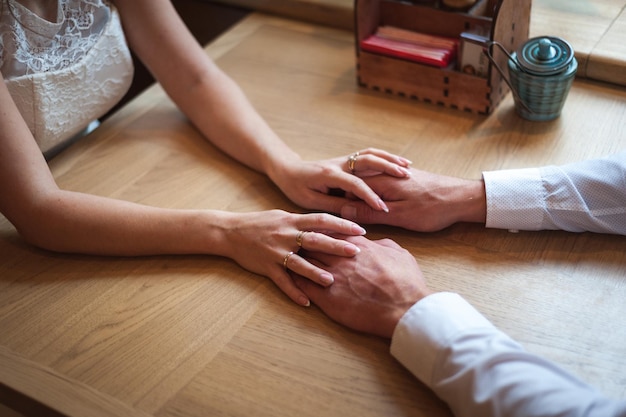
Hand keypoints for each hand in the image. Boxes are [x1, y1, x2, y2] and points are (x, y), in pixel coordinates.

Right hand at [219, 210, 366, 306]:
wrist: (231, 232)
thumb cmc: (260, 223)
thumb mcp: (283, 217)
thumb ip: (304, 222)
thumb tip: (328, 223)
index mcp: (292, 220)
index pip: (321, 220)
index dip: (342, 224)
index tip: (360, 230)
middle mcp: (286, 235)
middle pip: (315, 240)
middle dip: (336, 246)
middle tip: (356, 252)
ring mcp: (276, 252)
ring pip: (299, 263)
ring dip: (315, 273)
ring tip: (331, 281)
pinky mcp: (266, 267)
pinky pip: (282, 282)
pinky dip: (294, 293)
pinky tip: (306, 303)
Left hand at [269, 148, 411, 213]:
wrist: (288, 171)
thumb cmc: (297, 188)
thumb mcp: (311, 202)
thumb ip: (332, 206)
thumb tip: (350, 215)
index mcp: (330, 174)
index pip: (355, 184)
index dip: (369, 196)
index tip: (383, 208)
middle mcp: (340, 163)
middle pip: (368, 161)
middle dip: (388, 168)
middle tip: (406, 177)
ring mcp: (345, 159)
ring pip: (371, 154)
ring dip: (390, 159)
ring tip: (407, 167)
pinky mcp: (348, 160)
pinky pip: (369, 155)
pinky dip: (385, 157)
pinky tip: (398, 162)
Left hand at [293, 236, 432, 337]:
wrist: (404, 309)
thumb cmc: (406, 283)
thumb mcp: (399, 254)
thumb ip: (383, 244)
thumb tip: (374, 242)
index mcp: (357, 246)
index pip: (331, 231)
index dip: (321, 231)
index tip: (313, 230)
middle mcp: (340, 258)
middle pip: (313, 244)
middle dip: (303, 241)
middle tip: (292, 240)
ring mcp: (332, 278)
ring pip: (305, 262)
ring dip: (295, 258)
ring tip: (285, 255)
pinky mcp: (327, 299)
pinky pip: (303, 286)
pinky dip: (294, 280)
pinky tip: (287, 278)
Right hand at [340, 168, 486, 231]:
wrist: (462, 197)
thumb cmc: (432, 208)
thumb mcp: (400, 216)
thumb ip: (371, 213)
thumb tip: (345, 211)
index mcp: (381, 182)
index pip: (350, 188)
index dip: (339, 202)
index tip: (331, 216)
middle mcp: (385, 175)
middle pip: (357, 183)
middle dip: (346, 197)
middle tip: (336, 213)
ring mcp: (395, 176)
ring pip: (369, 183)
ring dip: (360, 196)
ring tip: (350, 210)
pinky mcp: (404, 180)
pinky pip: (381, 184)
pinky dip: (373, 193)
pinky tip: (373, 205)